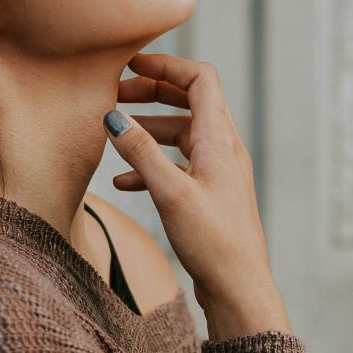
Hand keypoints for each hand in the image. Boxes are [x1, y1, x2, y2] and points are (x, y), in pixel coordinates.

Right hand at [103, 53, 289, 337]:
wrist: (239, 289)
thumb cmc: (212, 242)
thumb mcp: (170, 193)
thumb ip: (141, 152)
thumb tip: (113, 116)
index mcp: (220, 139)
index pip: (200, 79)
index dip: (166, 65)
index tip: (130, 63)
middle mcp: (224, 149)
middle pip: (190, 101)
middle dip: (152, 92)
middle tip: (114, 94)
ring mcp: (219, 172)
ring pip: (182, 133)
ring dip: (148, 128)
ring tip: (114, 133)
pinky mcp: (210, 194)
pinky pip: (179, 165)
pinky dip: (152, 162)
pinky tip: (124, 181)